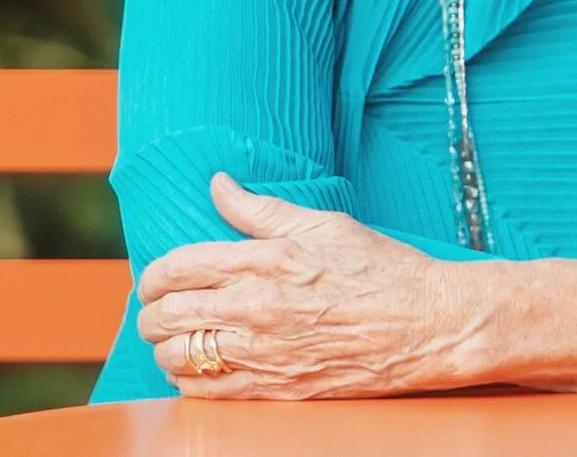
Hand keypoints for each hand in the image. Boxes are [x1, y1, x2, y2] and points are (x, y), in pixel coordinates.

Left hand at [137, 173, 475, 397]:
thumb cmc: (382, 268)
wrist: (426, 324)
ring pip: (177, 356)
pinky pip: (204, 391)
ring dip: (166, 348)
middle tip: (157, 309)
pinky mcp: (274, 389)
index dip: (153, 275)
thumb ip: (262, 209)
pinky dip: (188, 380)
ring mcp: (263, 353)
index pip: (178, 267)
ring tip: (176, 339)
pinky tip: (199, 368)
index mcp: (266, 261)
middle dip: (150, 312)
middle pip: (167, 314)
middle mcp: (256, 309)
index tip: (155, 279)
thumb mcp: (325, 224)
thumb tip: (218, 184)